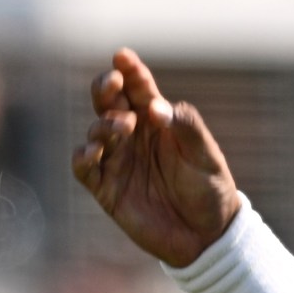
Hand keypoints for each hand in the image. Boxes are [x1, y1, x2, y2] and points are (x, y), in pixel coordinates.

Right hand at [70, 47, 241, 267]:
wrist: (207, 235)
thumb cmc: (210, 188)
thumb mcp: (206, 155)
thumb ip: (185, 127)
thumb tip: (156, 108)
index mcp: (157, 120)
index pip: (139, 88)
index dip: (129, 71)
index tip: (123, 57)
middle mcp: (133, 135)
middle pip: (108, 102)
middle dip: (106, 88)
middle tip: (113, 83)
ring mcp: (118, 160)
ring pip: (95, 131)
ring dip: (104, 123)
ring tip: (123, 126)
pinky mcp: (106, 188)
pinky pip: (84, 167)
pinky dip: (84, 155)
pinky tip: (96, 150)